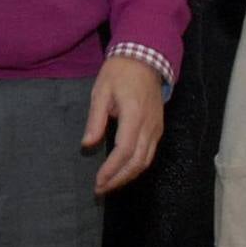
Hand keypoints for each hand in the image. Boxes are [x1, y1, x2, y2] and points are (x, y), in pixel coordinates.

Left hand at [81, 56, 163, 194]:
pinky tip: (123, 170)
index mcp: (134, 115)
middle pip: (137, 162)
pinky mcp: (158, 128)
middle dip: (119, 179)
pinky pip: (150, 153)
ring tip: (110, 184)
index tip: (97, 182)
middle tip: (100, 189)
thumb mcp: (101, 91)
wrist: (146, 57)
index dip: (111, 170)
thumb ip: (95, 119)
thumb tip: (87, 144)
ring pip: (146, 161)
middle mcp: (149, 125)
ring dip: (128, 176)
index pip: (124, 151)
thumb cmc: (120, 72)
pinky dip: (137, 166)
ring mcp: (157, 127)